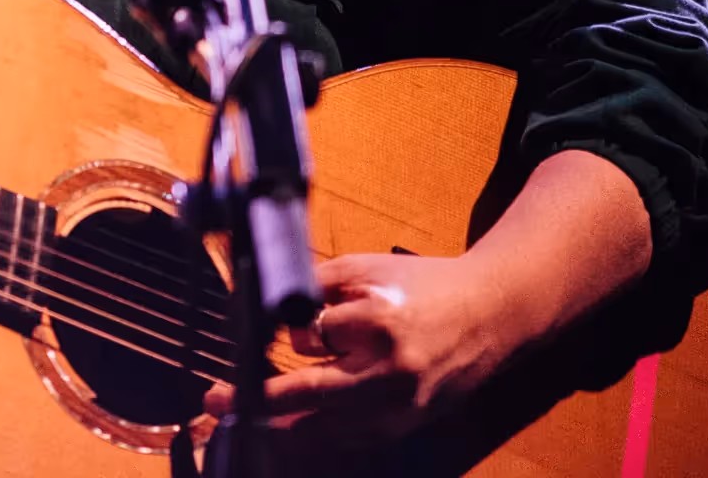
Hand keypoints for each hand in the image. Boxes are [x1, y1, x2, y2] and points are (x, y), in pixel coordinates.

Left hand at [202, 252, 516, 451]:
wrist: (493, 315)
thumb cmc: (424, 285)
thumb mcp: (366, 268)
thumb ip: (316, 284)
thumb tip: (264, 301)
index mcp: (380, 324)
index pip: (310, 337)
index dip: (281, 336)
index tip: (240, 345)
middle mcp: (390, 374)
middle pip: (308, 397)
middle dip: (255, 402)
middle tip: (214, 400)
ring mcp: (400, 408)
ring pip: (324, 428)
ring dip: (278, 426)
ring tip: (239, 418)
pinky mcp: (405, 427)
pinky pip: (348, 438)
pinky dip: (315, 433)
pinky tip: (285, 427)